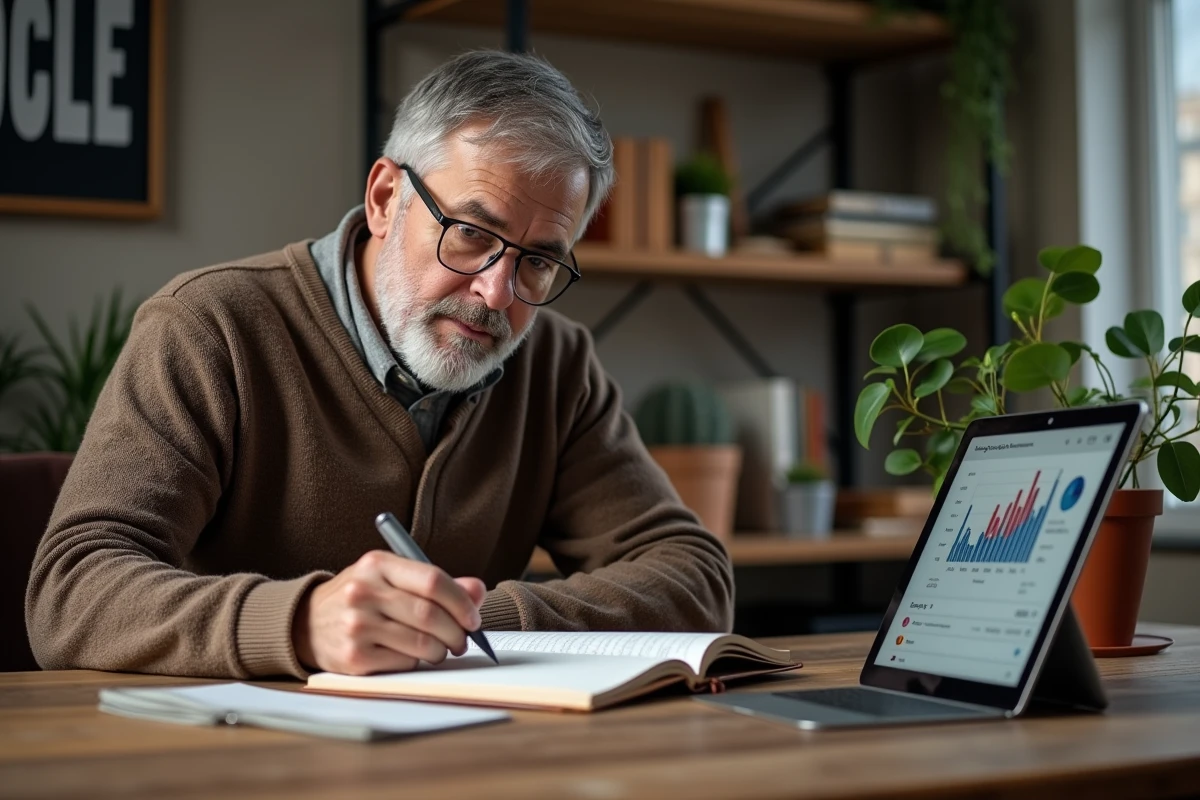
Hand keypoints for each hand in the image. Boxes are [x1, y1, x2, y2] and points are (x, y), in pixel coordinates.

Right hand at [292, 550, 485, 674]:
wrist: (305, 623)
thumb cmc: (359, 598)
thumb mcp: (390, 577)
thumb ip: (435, 583)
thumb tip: (477, 591)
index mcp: (377, 564)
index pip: (433, 581)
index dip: (462, 602)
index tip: (473, 617)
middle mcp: (363, 592)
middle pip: (430, 615)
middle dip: (457, 632)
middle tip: (463, 639)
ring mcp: (356, 625)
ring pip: (421, 643)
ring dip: (441, 651)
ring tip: (440, 649)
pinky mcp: (354, 657)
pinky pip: (404, 663)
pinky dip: (417, 663)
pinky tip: (413, 656)